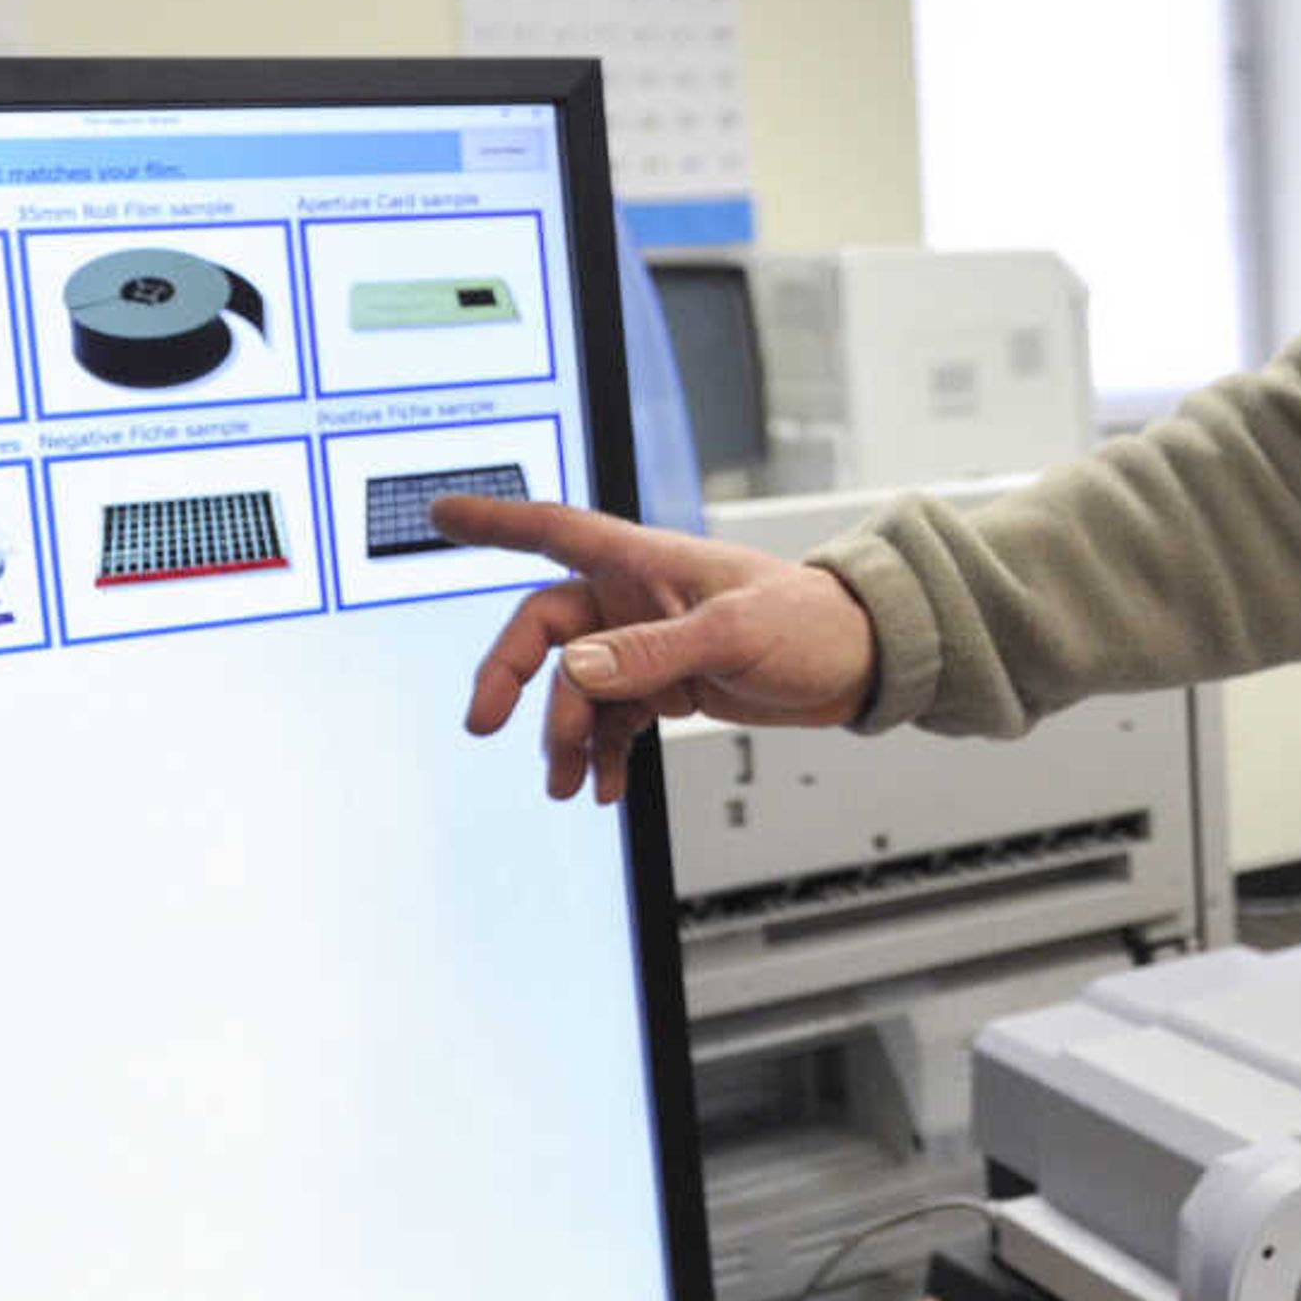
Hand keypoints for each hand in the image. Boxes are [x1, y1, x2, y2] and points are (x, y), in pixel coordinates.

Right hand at [433, 495, 876, 803]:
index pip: (554, 530)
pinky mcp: (664, 684)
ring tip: (570, 782)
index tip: (441, 515)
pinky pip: (610, 719)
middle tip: (488, 724)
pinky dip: (600, 753)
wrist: (860, 664)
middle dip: (513, 678)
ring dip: (563, 734)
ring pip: (574, 687)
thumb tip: (578, 670)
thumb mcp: (735, 635)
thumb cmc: (812, 623)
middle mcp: (635, 599)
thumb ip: (653, 651)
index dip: (494, 521)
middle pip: (545, 630)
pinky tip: (604, 786)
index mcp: (646, 563)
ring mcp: (646, 644)